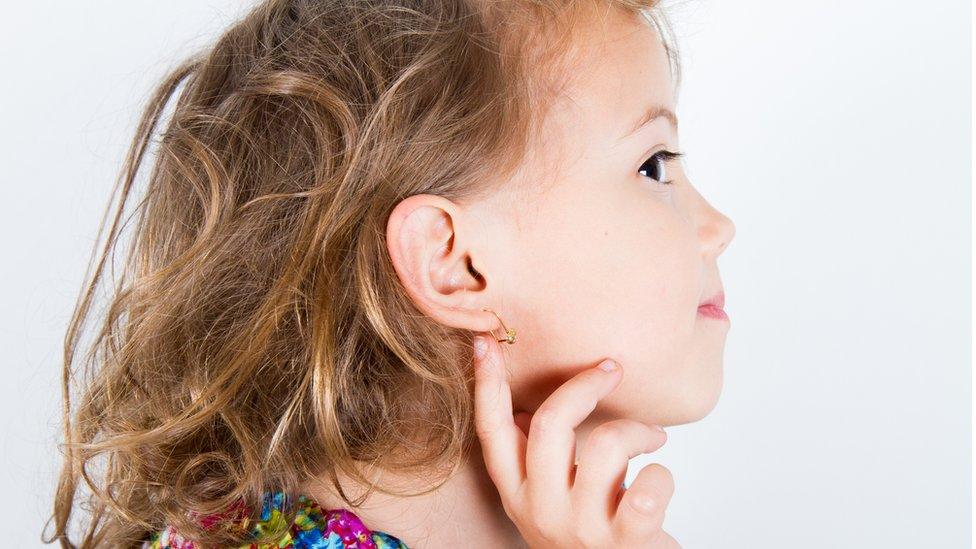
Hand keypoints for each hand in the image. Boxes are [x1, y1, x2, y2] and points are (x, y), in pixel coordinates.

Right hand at [471, 333, 679, 547]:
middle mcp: (540, 510)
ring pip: (605, 446)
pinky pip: (649, 487)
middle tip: (612, 369)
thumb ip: (537, 458)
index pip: (492, 431)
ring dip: (638, 430)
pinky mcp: (625, 542)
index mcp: (517, 493)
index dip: (487, 384)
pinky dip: (662, 473)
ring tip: (652, 438)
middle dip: (585, 386)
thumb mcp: (551, 496)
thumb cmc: (593, 533)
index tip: (485, 339)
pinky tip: (659, 477)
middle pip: (550, 425)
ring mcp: (582, 528)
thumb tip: (525, 407)